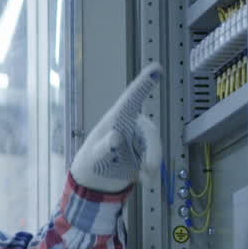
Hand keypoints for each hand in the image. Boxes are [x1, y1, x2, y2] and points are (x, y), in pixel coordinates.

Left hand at [70, 62, 163, 192]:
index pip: (132, 99)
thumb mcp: (94, 157)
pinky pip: (155, 158)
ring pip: (155, 145)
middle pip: (149, 131)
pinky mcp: (147, 151)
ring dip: (152, 162)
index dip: (144, 84)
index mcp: (117, 119)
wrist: (97, 180)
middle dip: (152, 149)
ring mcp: (141, 138)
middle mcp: (132, 125)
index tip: (155, 68)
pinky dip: (152, 170)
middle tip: (150, 168)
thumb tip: (115, 137)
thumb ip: (103, 148)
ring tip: (143, 177)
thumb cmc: (92, 161)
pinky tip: (144, 179)